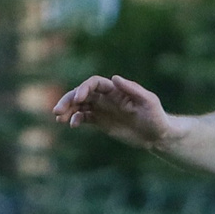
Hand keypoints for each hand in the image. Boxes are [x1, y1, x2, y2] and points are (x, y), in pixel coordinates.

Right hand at [52, 75, 171, 149]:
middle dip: (68, 100)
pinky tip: (72, 124)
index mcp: (115, 89)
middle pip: (81, 94)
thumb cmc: (156, 116)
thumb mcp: (148, 101)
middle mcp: (106, 97)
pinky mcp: (101, 122)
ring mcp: (102, 109)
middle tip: (57, 111)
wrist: (157, 135)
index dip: (83, 89)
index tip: (78, 100)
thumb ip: (132, 89)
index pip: (94, 84)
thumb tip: (114, 78)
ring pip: (79, 106)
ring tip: (59, 118)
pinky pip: (84, 118)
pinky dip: (75, 119)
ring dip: (67, 110)